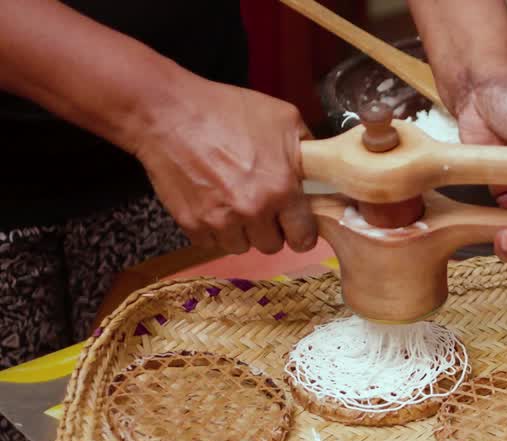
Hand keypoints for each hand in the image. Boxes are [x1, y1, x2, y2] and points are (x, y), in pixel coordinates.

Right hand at [130, 79, 316, 254]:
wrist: (167, 112)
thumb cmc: (226, 110)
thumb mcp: (283, 118)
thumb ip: (308, 149)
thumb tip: (322, 168)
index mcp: (281, 189)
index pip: (304, 238)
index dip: (302, 231)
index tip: (296, 224)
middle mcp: (253, 211)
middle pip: (272, 245)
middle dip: (270, 228)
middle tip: (261, 205)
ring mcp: (220, 221)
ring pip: (242, 246)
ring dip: (241, 230)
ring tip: (234, 201)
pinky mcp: (192, 224)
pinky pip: (212, 243)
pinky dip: (214, 229)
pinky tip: (213, 203)